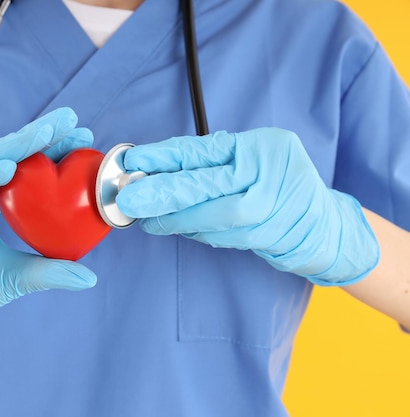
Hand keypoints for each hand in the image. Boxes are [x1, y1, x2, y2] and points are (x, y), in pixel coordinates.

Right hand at [0, 108, 96, 369]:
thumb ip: (47, 271)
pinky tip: (6, 167)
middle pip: (0, 159)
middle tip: (70, 120)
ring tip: (44, 134)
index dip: (49, 155)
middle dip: (35, 138)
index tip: (84, 141)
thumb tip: (90, 277)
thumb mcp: (10, 279)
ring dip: (10, 148)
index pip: (19, 174)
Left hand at [116, 128, 378, 284]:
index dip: (164, 156)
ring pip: (211, 216)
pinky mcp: (269, 236)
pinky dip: (197, 233)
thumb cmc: (279, 184)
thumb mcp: (253, 159)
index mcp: (262, 146)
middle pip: (206, 184)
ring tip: (149, 220)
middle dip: (162, 194)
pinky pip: (222, 236)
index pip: (203, 151)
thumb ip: (213, 162)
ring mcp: (272, 207)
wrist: (323, 225)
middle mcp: (269, 173)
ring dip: (176, 220)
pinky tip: (180, 229)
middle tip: (130, 200)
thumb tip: (157, 170)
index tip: (133, 160)